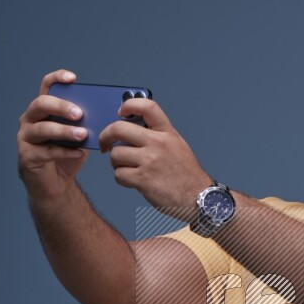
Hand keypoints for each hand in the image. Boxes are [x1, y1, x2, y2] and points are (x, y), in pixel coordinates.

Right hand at [18, 70, 88, 199]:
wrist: (56, 183)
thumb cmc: (66, 155)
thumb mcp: (79, 136)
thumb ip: (86, 124)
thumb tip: (106, 114)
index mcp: (43, 109)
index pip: (47, 86)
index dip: (57, 79)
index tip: (73, 78)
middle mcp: (30, 119)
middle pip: (41, 104)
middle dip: (61, 106)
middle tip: (80, 113)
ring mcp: (26, 137)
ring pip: (42, 129)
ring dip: (64, 131)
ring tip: (83, 134)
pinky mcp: (27, 156)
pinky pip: (47, 151)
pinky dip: (65, 152)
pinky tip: (80, 153)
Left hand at [99, 97, 210, 221]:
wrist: (199, 198)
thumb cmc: (186, 175)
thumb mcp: (177, 146)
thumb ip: (158, 135)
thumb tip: (132, 129)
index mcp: (167, 133)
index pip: (147, 107)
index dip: (129, 105)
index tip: (120, 112)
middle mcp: (158, 143)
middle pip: (118, 129)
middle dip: (106, 136)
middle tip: (105, 144)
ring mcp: (150, 161)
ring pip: (116, 155)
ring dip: (117, 163)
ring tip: (128, 169)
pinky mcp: (143, 179)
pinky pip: (119, 174)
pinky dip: (122, 179)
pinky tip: (133, 182)